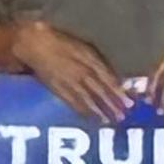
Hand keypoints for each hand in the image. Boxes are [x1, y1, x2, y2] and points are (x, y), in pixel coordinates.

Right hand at [14, 18, 131, 122]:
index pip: (108, 80)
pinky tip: (88, 117)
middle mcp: (80, 75)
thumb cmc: (60, 41)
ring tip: (107, 121)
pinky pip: (71, 102)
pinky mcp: (56, 89)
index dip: (119, 92)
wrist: (33, 44)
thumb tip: (112, 75)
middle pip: (99, 93)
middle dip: (111, 106)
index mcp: (88, 62)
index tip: (130, 103)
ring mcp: (68, 84)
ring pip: (86, 100)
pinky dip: (81, 111)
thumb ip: (98, 61)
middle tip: (122, 118)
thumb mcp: (83, 46)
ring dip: (98, 112)